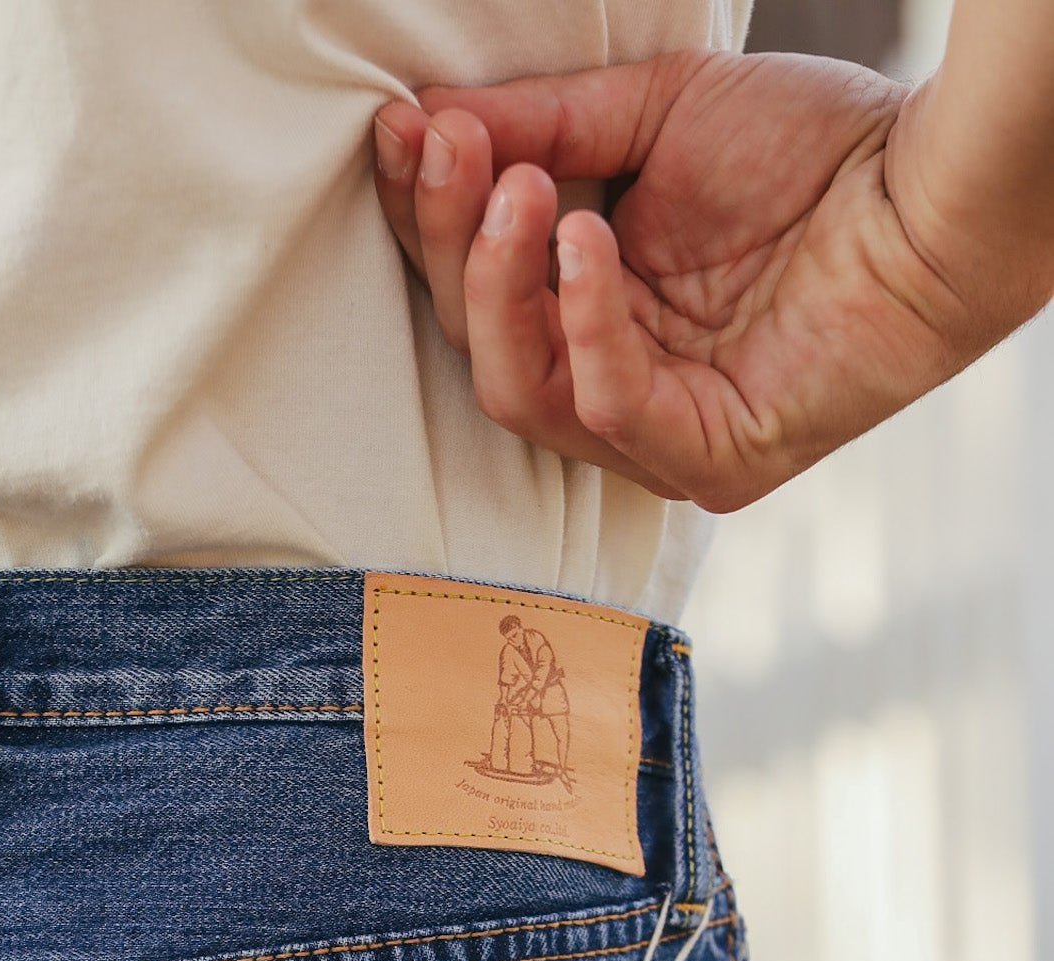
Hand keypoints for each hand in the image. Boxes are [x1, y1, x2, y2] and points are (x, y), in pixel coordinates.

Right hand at [373, 55, 1047, 511]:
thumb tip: (434, 124)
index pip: (479, 287)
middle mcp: (615, 390)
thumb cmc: (816, 153)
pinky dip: (586, 324)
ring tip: (524, 189)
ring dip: (502, 285)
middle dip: (453, 241)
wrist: (936, 190)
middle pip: (482, 344)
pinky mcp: (709, 462)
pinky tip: (588, 238)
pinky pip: (610, 409)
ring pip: (523, 393)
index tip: (404, 129)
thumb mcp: (654, 118)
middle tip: (452, 147)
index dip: (431, 215)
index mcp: (594, 319)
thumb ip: (548, 128)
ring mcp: (658, 439)